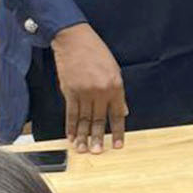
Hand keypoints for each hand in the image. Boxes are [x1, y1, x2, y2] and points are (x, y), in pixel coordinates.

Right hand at [50, 23, 126, 153]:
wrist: (74, 40)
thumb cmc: (96, 52)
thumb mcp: (114, 69)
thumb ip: (118, 93)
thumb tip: (123, 111)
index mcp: (115, 86)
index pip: (117, 115)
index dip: (117, 131)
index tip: (117, 145)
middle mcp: (100, 92)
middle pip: (98, 120)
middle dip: (97, 139)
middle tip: (97, 152)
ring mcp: (84, 93)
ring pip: (83, 120)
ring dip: (82, 136)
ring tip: (83, 150)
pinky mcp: (69, 92)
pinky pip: (70, 114)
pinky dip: (70, 126)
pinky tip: (70, 136)